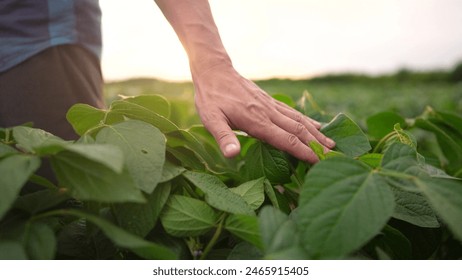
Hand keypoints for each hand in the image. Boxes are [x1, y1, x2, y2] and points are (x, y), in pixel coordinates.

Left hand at [192, 63, 334, 162]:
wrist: (214, 71)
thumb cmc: (211, 98)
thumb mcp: (211, 119)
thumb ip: (223, 137)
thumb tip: (232, 155)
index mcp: (257, 121)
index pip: (286, 140)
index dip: (304, 152)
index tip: (320, 162)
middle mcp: (269, 113)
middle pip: (298, 130)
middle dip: (317, 144)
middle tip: (334, 157)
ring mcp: (271, 105)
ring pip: (299, 120)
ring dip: (316, 132)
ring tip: (331, 143)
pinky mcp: (270, 101)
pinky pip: (293, 112)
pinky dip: (307, 120)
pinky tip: (314, 125)